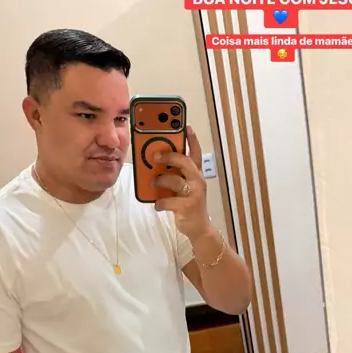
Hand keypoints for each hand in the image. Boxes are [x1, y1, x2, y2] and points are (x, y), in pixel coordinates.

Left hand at [152, 125, 211, 242]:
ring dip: (160, 180)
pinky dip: (160, 202)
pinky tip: (157, 204)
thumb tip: (155, 164)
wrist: (198, 228)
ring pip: (175, 180)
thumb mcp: (183, 186)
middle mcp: (197, 180)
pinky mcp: (188, 207)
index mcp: (196, 173)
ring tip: (153, 182)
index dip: (191, 138)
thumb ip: (174, 175)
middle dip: (169, 156)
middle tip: (155, 155)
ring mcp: (194, 194)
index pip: (195, 152)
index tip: (186, 125)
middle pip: (184, 161)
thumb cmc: (187, 204)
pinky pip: (169, 201)